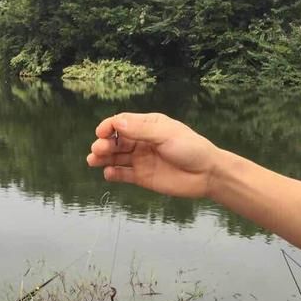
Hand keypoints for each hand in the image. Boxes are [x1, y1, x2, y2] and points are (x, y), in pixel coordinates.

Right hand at [87, 112, 223, 199]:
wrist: (206, 174)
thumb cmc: (190, 149)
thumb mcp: (165, 135)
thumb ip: (140, 130)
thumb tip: (116, 122)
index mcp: (148, 125)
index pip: (122, 122)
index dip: (109, 126)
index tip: (101, 133)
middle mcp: (141, 141)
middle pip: (116, 140)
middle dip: (104, 144)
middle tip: (97, 150)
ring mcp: (140, 160)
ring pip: (116, 157)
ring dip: (103, 158)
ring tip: (93, 161)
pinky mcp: (142, 177)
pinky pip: (122, 174)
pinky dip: (113, 173)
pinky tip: (108, 173)